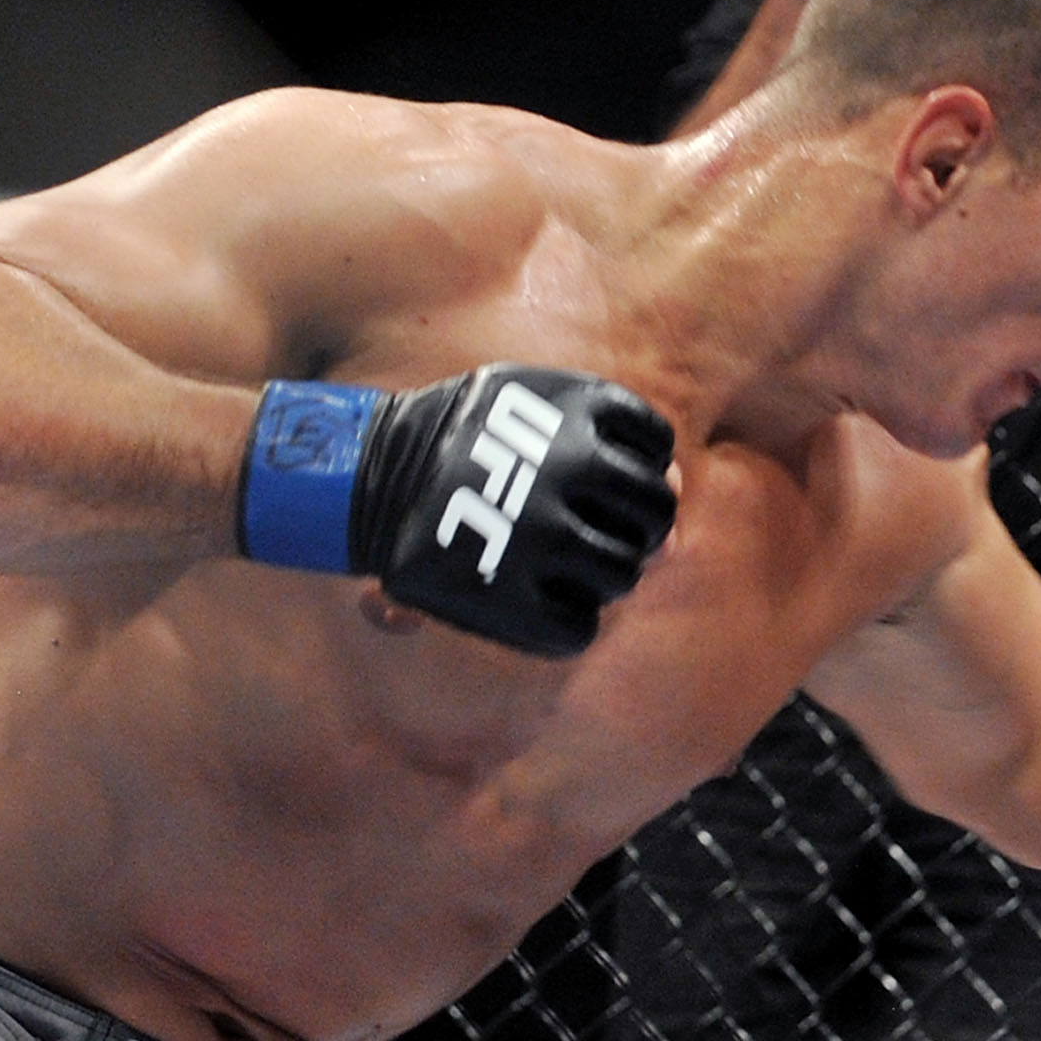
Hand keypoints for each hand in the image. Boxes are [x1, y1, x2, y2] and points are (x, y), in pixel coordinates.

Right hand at [239, 366, 676, 659]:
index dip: (633, 470)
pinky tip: (533, 602)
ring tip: (556, 567)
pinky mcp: (513, 598)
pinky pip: (579, 630)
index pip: (656, 450)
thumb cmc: (460, 442)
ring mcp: (544, 536)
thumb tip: (678, 489)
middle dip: (631, 530)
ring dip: (599, 576)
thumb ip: (610, 442)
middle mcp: (572, 469)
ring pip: (623, 576)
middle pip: (654, 518)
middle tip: (588, 534)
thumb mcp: (531, 412)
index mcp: (578, 410)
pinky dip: (565, 623)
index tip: (593, 479)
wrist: (362, 479)